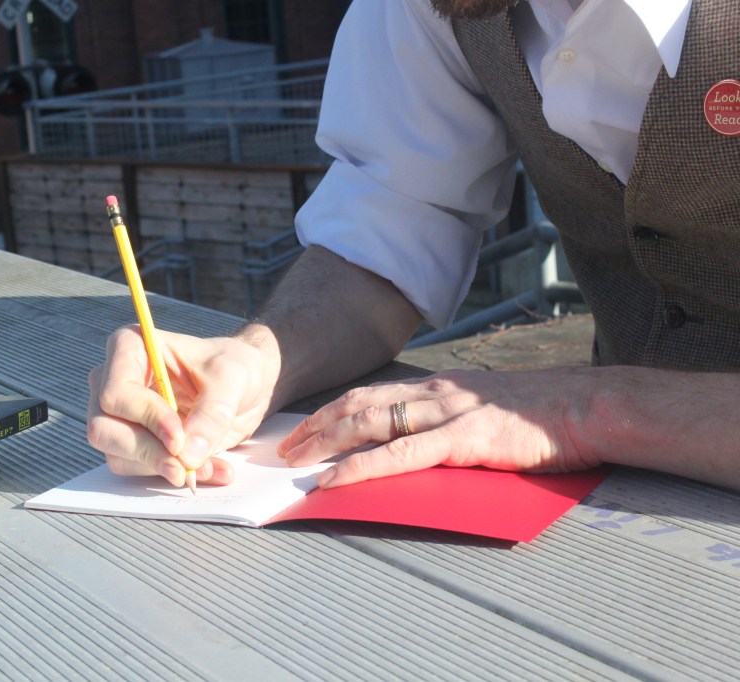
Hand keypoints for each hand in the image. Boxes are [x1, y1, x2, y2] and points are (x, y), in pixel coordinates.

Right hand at [87, 325, 276, 487]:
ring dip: (160, 468)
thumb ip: (212, 413)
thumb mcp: (233, 379)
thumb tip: (188, 455)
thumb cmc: (234, 367)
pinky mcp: (133, 441)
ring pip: (116, 454)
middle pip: (103, 427)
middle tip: (184, 468)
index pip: (116, 393)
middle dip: (146, 452)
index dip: (146, 418)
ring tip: (203, 468)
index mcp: (130, 348)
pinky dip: (168, 475)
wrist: (245, 386)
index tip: (179, 439)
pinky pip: (136, 469)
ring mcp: (119, 415)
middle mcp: (114, 380)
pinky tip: (203, 470)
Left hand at [277, 368, 604, 487]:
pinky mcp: (463, 438)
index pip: (371, 395)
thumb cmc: (542, 416)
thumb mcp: (486, 411)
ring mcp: (446, 413)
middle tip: (284, 447)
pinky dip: (361, 467)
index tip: (305, 427)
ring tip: (296, 462)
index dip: (332, 410)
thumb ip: (450, 423)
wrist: (586, 406)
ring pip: (370, 423)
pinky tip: (335, 479)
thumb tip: (419, 444)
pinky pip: (400, 454)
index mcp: (439, 388)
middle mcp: (434, 393)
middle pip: (358, 405)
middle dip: (316, 425)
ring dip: (326, 442)